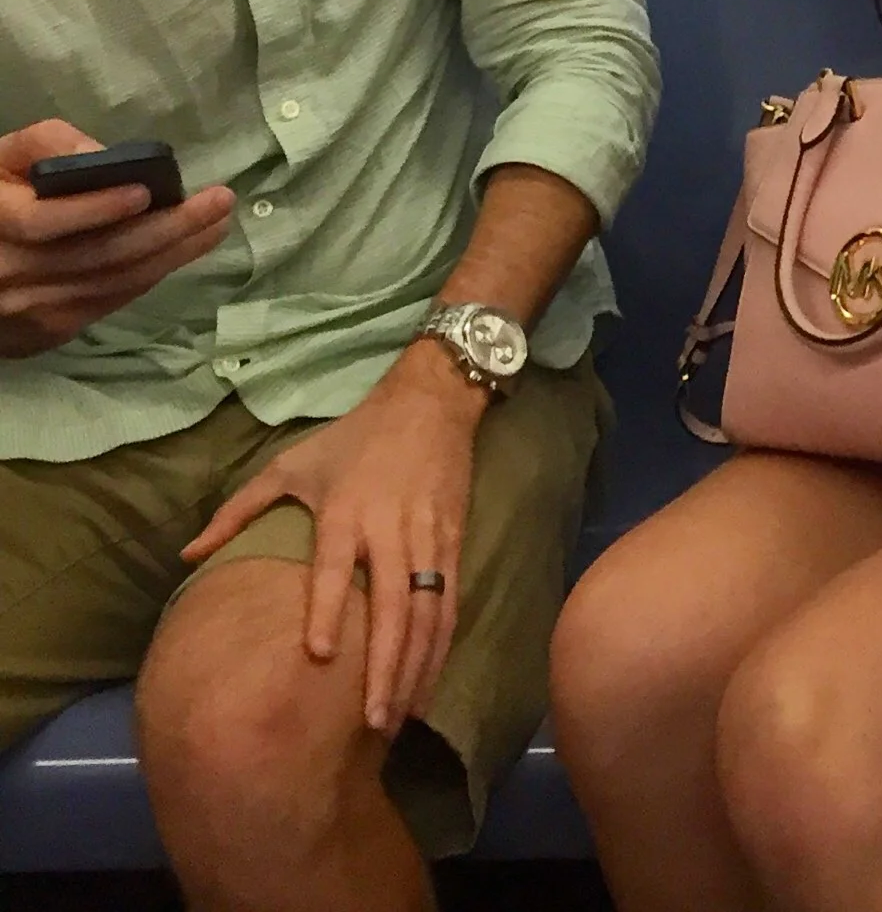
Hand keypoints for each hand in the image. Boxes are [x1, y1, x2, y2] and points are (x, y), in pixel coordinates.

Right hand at [0, 121, 233, 358]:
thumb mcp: (6, 157)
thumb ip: (48, 144)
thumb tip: (103, 153)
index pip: (41, 222)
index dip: (93, 209)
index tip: (145, 192)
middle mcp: (9, 273)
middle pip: (95, 257)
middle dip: (166, 230)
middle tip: (219, 202)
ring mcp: (29, 309)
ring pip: (112, 283)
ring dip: (173, 255)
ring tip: (217, 223)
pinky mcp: (48, 332)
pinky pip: (110, 301)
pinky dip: (151, 274)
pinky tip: (184, 250)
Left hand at [181, 346, 486, 734]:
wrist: (429, 401)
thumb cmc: (352, 438)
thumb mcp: (291, 463)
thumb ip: (238, 510)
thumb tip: (186, 558)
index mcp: (344, 510)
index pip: (334, 566)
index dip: (327, 607)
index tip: (318, 654)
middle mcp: (388, 528)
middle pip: (390, 604)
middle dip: (384, 666)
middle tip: (371, 722)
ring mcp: (426, 537)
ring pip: (426, 612)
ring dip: (415, 667)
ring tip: (399, 718)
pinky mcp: (453, 539)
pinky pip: (449, 602)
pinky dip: (440, 645)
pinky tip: (428, 682)